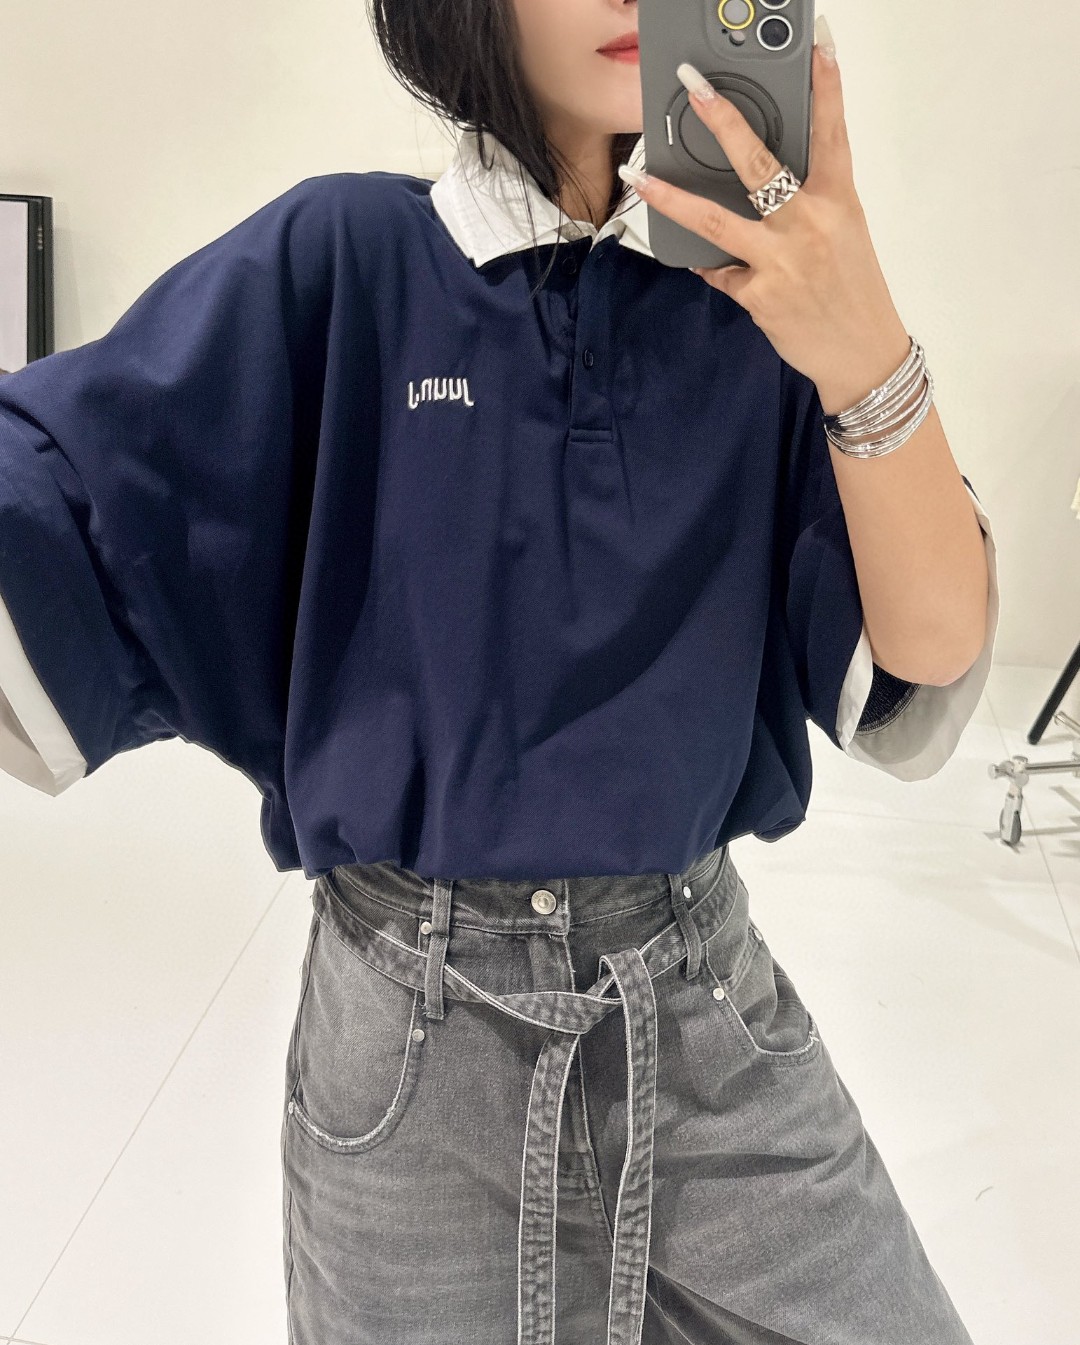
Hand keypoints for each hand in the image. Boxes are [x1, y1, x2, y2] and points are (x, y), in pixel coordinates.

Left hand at [633, 38, 909, 405]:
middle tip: (697, 87)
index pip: (831, 132)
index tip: (816, 43)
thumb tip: (762, 182)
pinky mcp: (759, 294)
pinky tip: (709, 265)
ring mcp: (781, 261)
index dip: (825, 85)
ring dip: (671, 197)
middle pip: (759, 164)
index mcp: (838, 201)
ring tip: (640, 176)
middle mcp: (808, 225)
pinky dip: (712, 266)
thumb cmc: (853, 291)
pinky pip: (720, 271)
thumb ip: (807, 203)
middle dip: (725, 121)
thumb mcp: (843, 233)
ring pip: (715, 219)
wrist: (862, 355)